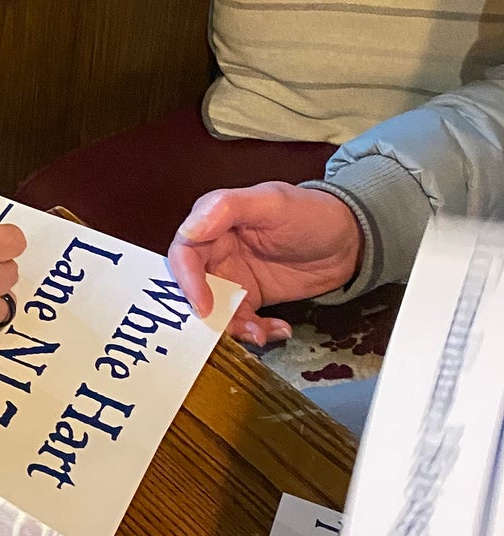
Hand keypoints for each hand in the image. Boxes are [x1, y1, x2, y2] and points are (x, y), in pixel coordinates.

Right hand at [168, 182, 363, 345]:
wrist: (349, 241)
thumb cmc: (312, 212)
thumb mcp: (272, 202)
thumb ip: (227, 208)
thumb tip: (189, 230)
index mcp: (214, 222)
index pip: (185, 252)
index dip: (187, 280)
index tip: (203, 306)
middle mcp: (217, 250)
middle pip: (194, 286)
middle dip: (209, 313)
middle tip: (233, 327)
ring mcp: (233, 276)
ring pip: (215, 309)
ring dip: (233, 327)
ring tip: (260, 333)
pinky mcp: (250, 298)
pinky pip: (241, 321)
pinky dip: (255, 331)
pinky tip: (278, 329)